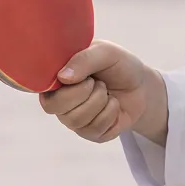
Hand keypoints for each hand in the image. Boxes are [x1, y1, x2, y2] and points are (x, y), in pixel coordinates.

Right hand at [38, 40, 166, 143]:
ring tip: (106, 92)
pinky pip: (94, 131)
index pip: (43, 89)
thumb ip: (84, 59)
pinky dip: (110, 115)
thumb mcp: (105, 52)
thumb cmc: (118, 65)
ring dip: (100, 103)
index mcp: (56, 78)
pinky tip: (113, 105)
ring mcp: (73, 118)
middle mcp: (59, 100)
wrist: (141, 85)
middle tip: (98, 83)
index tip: (86, 77)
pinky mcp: (89, 133)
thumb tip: (62, 77)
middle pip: (56, 107)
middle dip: (86, 93)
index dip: (65, 86)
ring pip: (75, 121)